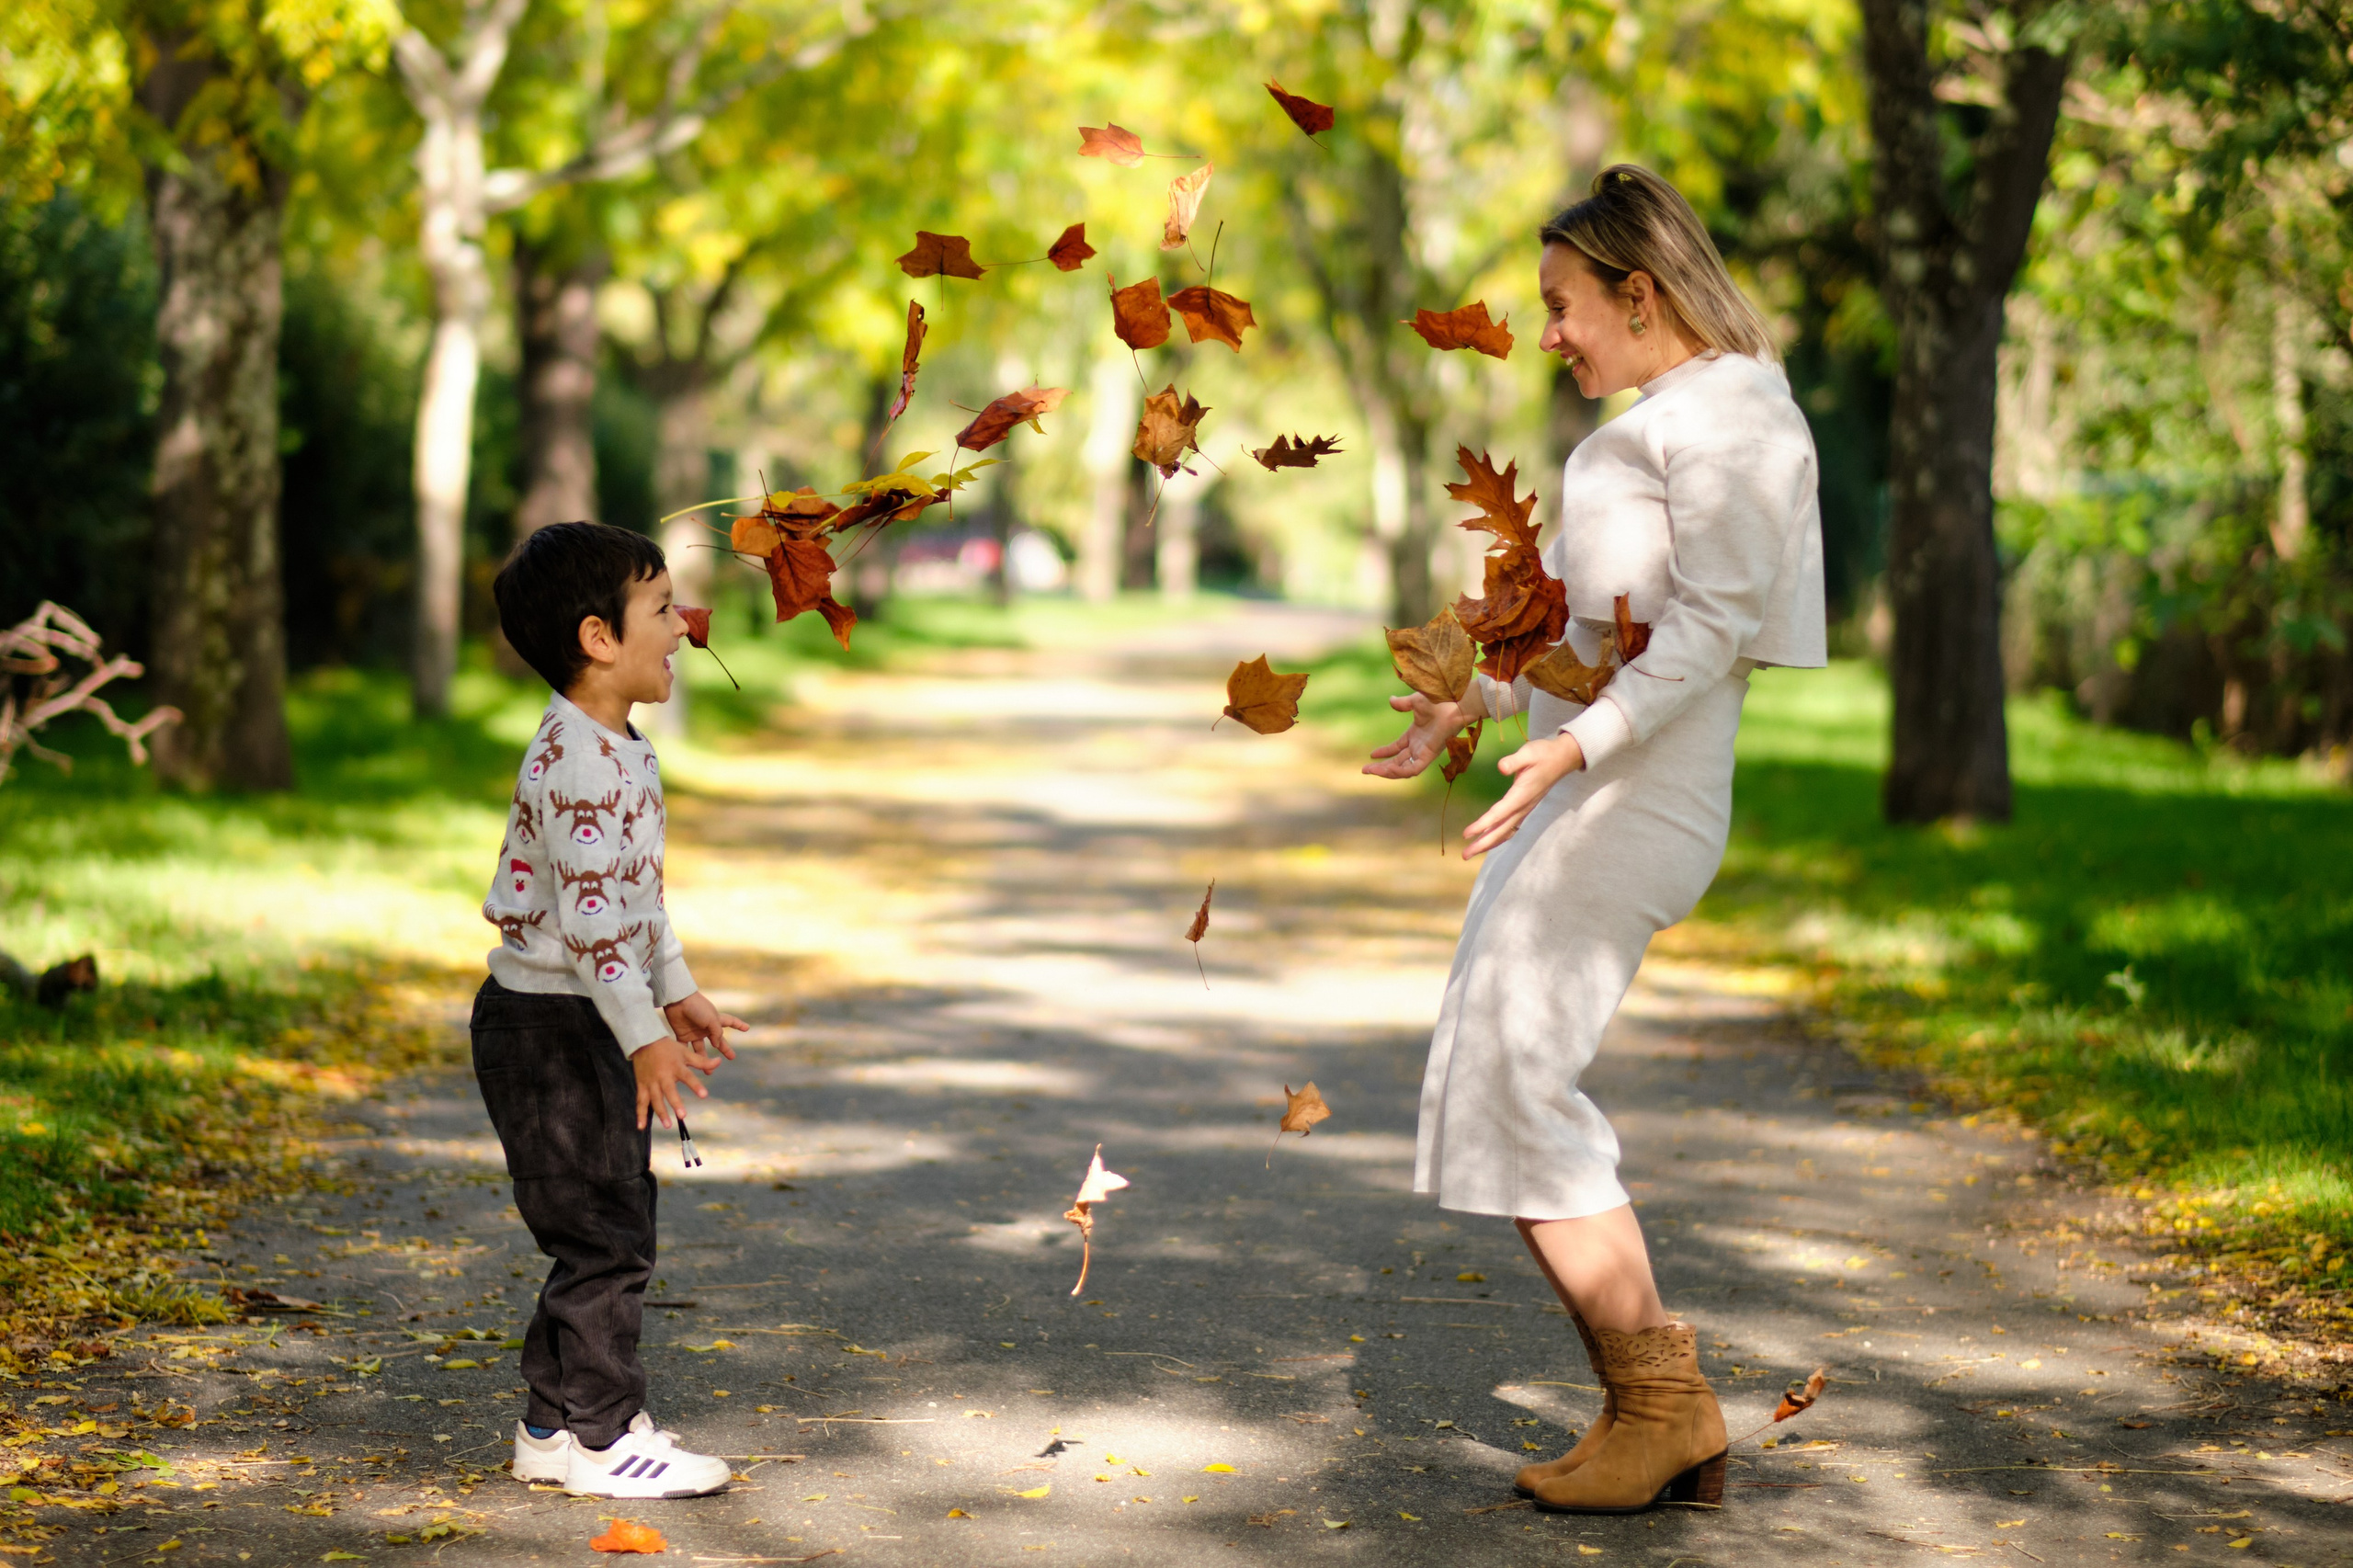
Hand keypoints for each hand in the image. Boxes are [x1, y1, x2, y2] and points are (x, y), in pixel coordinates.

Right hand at [632, 1036, 710, 1130]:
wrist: (643, 1041)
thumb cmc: (668, 1048)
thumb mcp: (685, 1053)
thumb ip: (701, 1061)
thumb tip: (719, 1062)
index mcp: (675, 1067)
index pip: (688, 1077)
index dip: (696, 1086)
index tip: (704, 1095)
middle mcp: (662, 1076)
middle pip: (669, 1090)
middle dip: (675, 1103)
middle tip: (682, 1115)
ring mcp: (651, 1082)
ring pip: (655, 1099)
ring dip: (660, 1112)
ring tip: (667, 1124)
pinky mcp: (641, 1086)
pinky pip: (640, 1101)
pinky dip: (640, 1114)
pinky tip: (641, 1126)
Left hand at [663, 992, 747, 1062]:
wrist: (677, 1001)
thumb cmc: (697, 1008)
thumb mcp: (712, 1019)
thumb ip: (717, 1033)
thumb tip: (717, 1045)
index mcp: (715, 1020)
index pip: (730, 1022)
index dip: (739, 1025)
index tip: (747, 1028)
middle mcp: (706, 1027)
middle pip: (717, 1040)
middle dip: (724, 1048)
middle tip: (732, 1058)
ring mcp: (694, 1032)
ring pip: (701, 1049)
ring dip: (704, 1060)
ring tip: (709, 1072)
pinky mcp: (682, 1035)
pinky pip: (685, 1048)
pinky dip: (686, 1056)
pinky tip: (688, 1066)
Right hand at [1363, 694, 1468, 779]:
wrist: (1453, 703)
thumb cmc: (1439, 701)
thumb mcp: (1415, 702)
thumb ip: (1403, 704)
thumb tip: (1391, 701)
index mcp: (1415, 735)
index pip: (1397, 748)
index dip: (1384, 752)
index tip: (1371, 755)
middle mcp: (1419, 746)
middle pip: (1397, 761)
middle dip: (1381, 767)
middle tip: (1365, 770)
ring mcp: (1424, 752)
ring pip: (1403, 768)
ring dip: (1388, 771)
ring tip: (1373, 771)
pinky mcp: (1429, 755)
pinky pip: (1414, 769)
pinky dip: (1401, 771)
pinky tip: (1389, 770)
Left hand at [1460, 732, 1585, 858]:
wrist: (1562, 759)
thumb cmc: (1543, 754)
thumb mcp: (1528, 753)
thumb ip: (1514, 761)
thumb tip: (1501, 767)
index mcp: (1521, 795)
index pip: (1498, 814)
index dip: (1482, 825)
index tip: (1466, 834)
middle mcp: (1523, 807)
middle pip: (1501, 830)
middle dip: (1482, 844)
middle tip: (1464, 855)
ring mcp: (1525, 810)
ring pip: (1505, 832)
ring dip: (1489, 843)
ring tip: (1471, 852)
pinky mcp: (1525, 808)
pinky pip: (1510, 828)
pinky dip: (1498, 837)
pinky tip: (1488, 840)